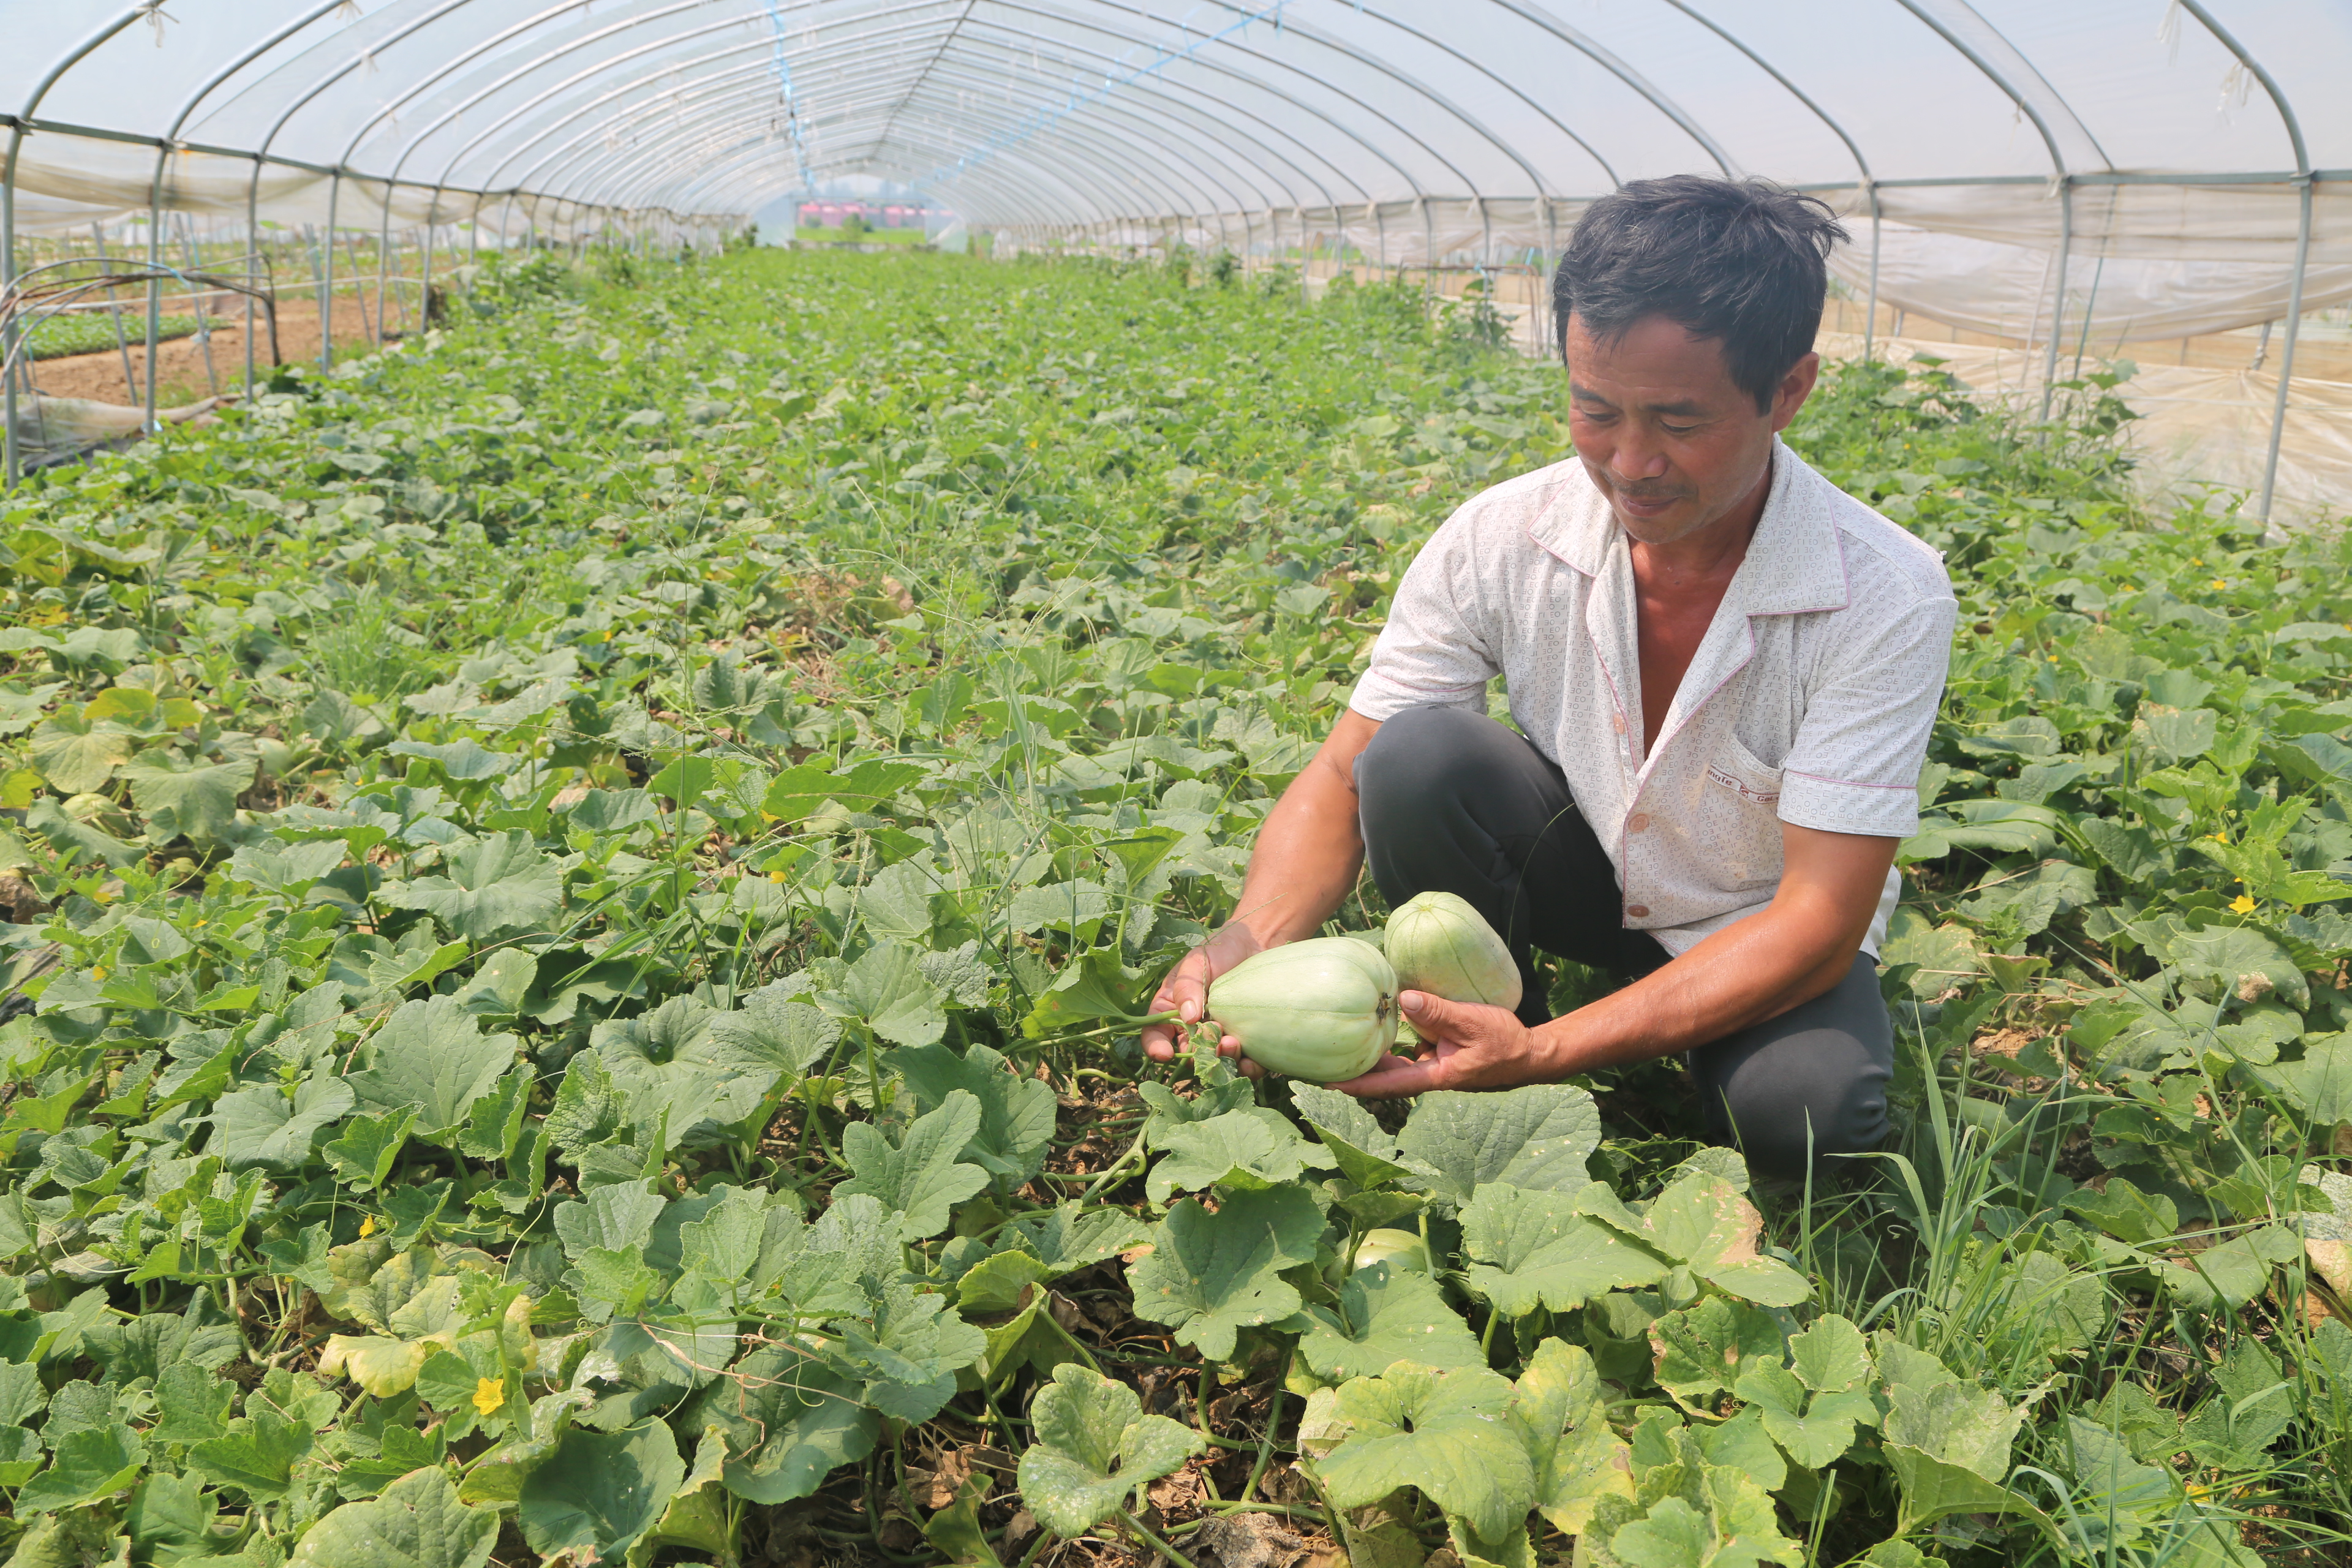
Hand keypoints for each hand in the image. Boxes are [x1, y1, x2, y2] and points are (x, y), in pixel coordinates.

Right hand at [1142, 924, 1265, 1073]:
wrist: (1256, 945)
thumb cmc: (1219, 951)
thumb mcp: (1196, 962)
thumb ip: (1187, 988)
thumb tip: (1188, 1018)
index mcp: (1174, 1010)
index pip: (1156, 1033)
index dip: (1156, 1047)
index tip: (1165, 1053)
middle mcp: (1194, 1029)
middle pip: (1188, 1052)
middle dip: (1197, 1054)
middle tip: (1213, 1040)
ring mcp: (1221, 1037)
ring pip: (1216, 1062)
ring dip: (1222, 1061)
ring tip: (1233, 1044)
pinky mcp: (1247, 1042)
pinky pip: (1244, 1064)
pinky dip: (1246, 1069)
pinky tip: (1250, 1063)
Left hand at [1327, 990, 1554, 1098]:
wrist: (1529, 1054)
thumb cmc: (1504, 1042)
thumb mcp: (1472, 1022)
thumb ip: (1438, 1012)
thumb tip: (1404, 999)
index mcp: (1435, 1077)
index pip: (1388, 1085)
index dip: (1357, 1086)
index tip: (1327, 1085)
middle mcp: (1428, 1076)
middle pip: (1383, 1079)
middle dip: (1352, 1074)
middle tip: (1317, 1066)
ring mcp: (1431, 1067)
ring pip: (1392, 1066)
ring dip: (1368, 1059)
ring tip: (1336, 1048)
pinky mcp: (1436, 1056)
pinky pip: (1406, 1053)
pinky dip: (1389, 1045)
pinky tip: (1375, 1028)